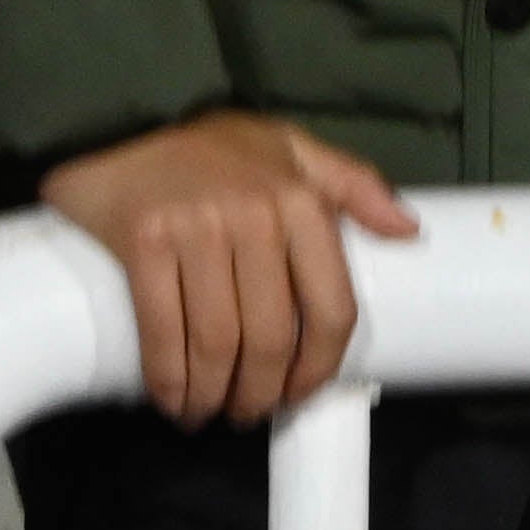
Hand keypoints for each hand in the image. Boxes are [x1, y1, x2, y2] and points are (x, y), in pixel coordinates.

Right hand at [42, 108, 412, 425]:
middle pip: (272, 336)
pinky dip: (168, 377)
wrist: (120, 117)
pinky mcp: (143, 240)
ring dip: (213, 394)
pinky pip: (163, 328)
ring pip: (219, 341)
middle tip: (246, 411)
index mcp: (301, 200)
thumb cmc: (212, 147)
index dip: (319, 367)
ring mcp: (195, 226)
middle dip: (260, 392)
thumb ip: (352, 185)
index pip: (331, 307)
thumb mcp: (292, 149)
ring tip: (206, 411)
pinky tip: (170, 398)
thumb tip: (410, 232)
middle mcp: (254, 213)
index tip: (299, 393)